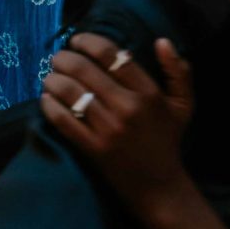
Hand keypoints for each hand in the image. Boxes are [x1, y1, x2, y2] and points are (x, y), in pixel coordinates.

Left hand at [40, 35, 196, 219]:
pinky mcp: (93, 148)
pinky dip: (50, 105)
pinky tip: (46, 99)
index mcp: (148, 93)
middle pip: (84, 69)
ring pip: (70, 92)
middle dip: (64, 58)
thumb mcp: (183, 105)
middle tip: (57, 58)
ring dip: (53, 79)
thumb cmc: (167, 142)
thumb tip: (163, 41)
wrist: (159, 187)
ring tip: (49, 77)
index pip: (112, 55)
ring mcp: (109, 129)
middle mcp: (128, 107)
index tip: (77, 40)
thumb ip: (178, 72)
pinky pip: (63, 120)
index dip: (88, 42)